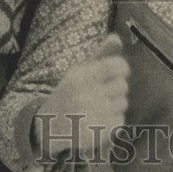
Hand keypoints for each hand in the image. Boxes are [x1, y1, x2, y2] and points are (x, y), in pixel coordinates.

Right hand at [35, 33, 129, 160]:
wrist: (49, 126)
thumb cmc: (70, 92)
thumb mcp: (80, 71)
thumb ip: (101, 54)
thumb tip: (117, 37)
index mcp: (79, 78)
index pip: (117, 66)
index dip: (122, 67)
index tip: (117, 71)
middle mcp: (84, 97)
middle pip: (123, 85)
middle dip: (116, 87)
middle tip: (102, 91)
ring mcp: (90, 118)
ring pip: (123, 103)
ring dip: (116, 104)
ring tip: (99, 106)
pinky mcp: (96, 134)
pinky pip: (120, 121)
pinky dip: (113, 120)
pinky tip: (99, 119)